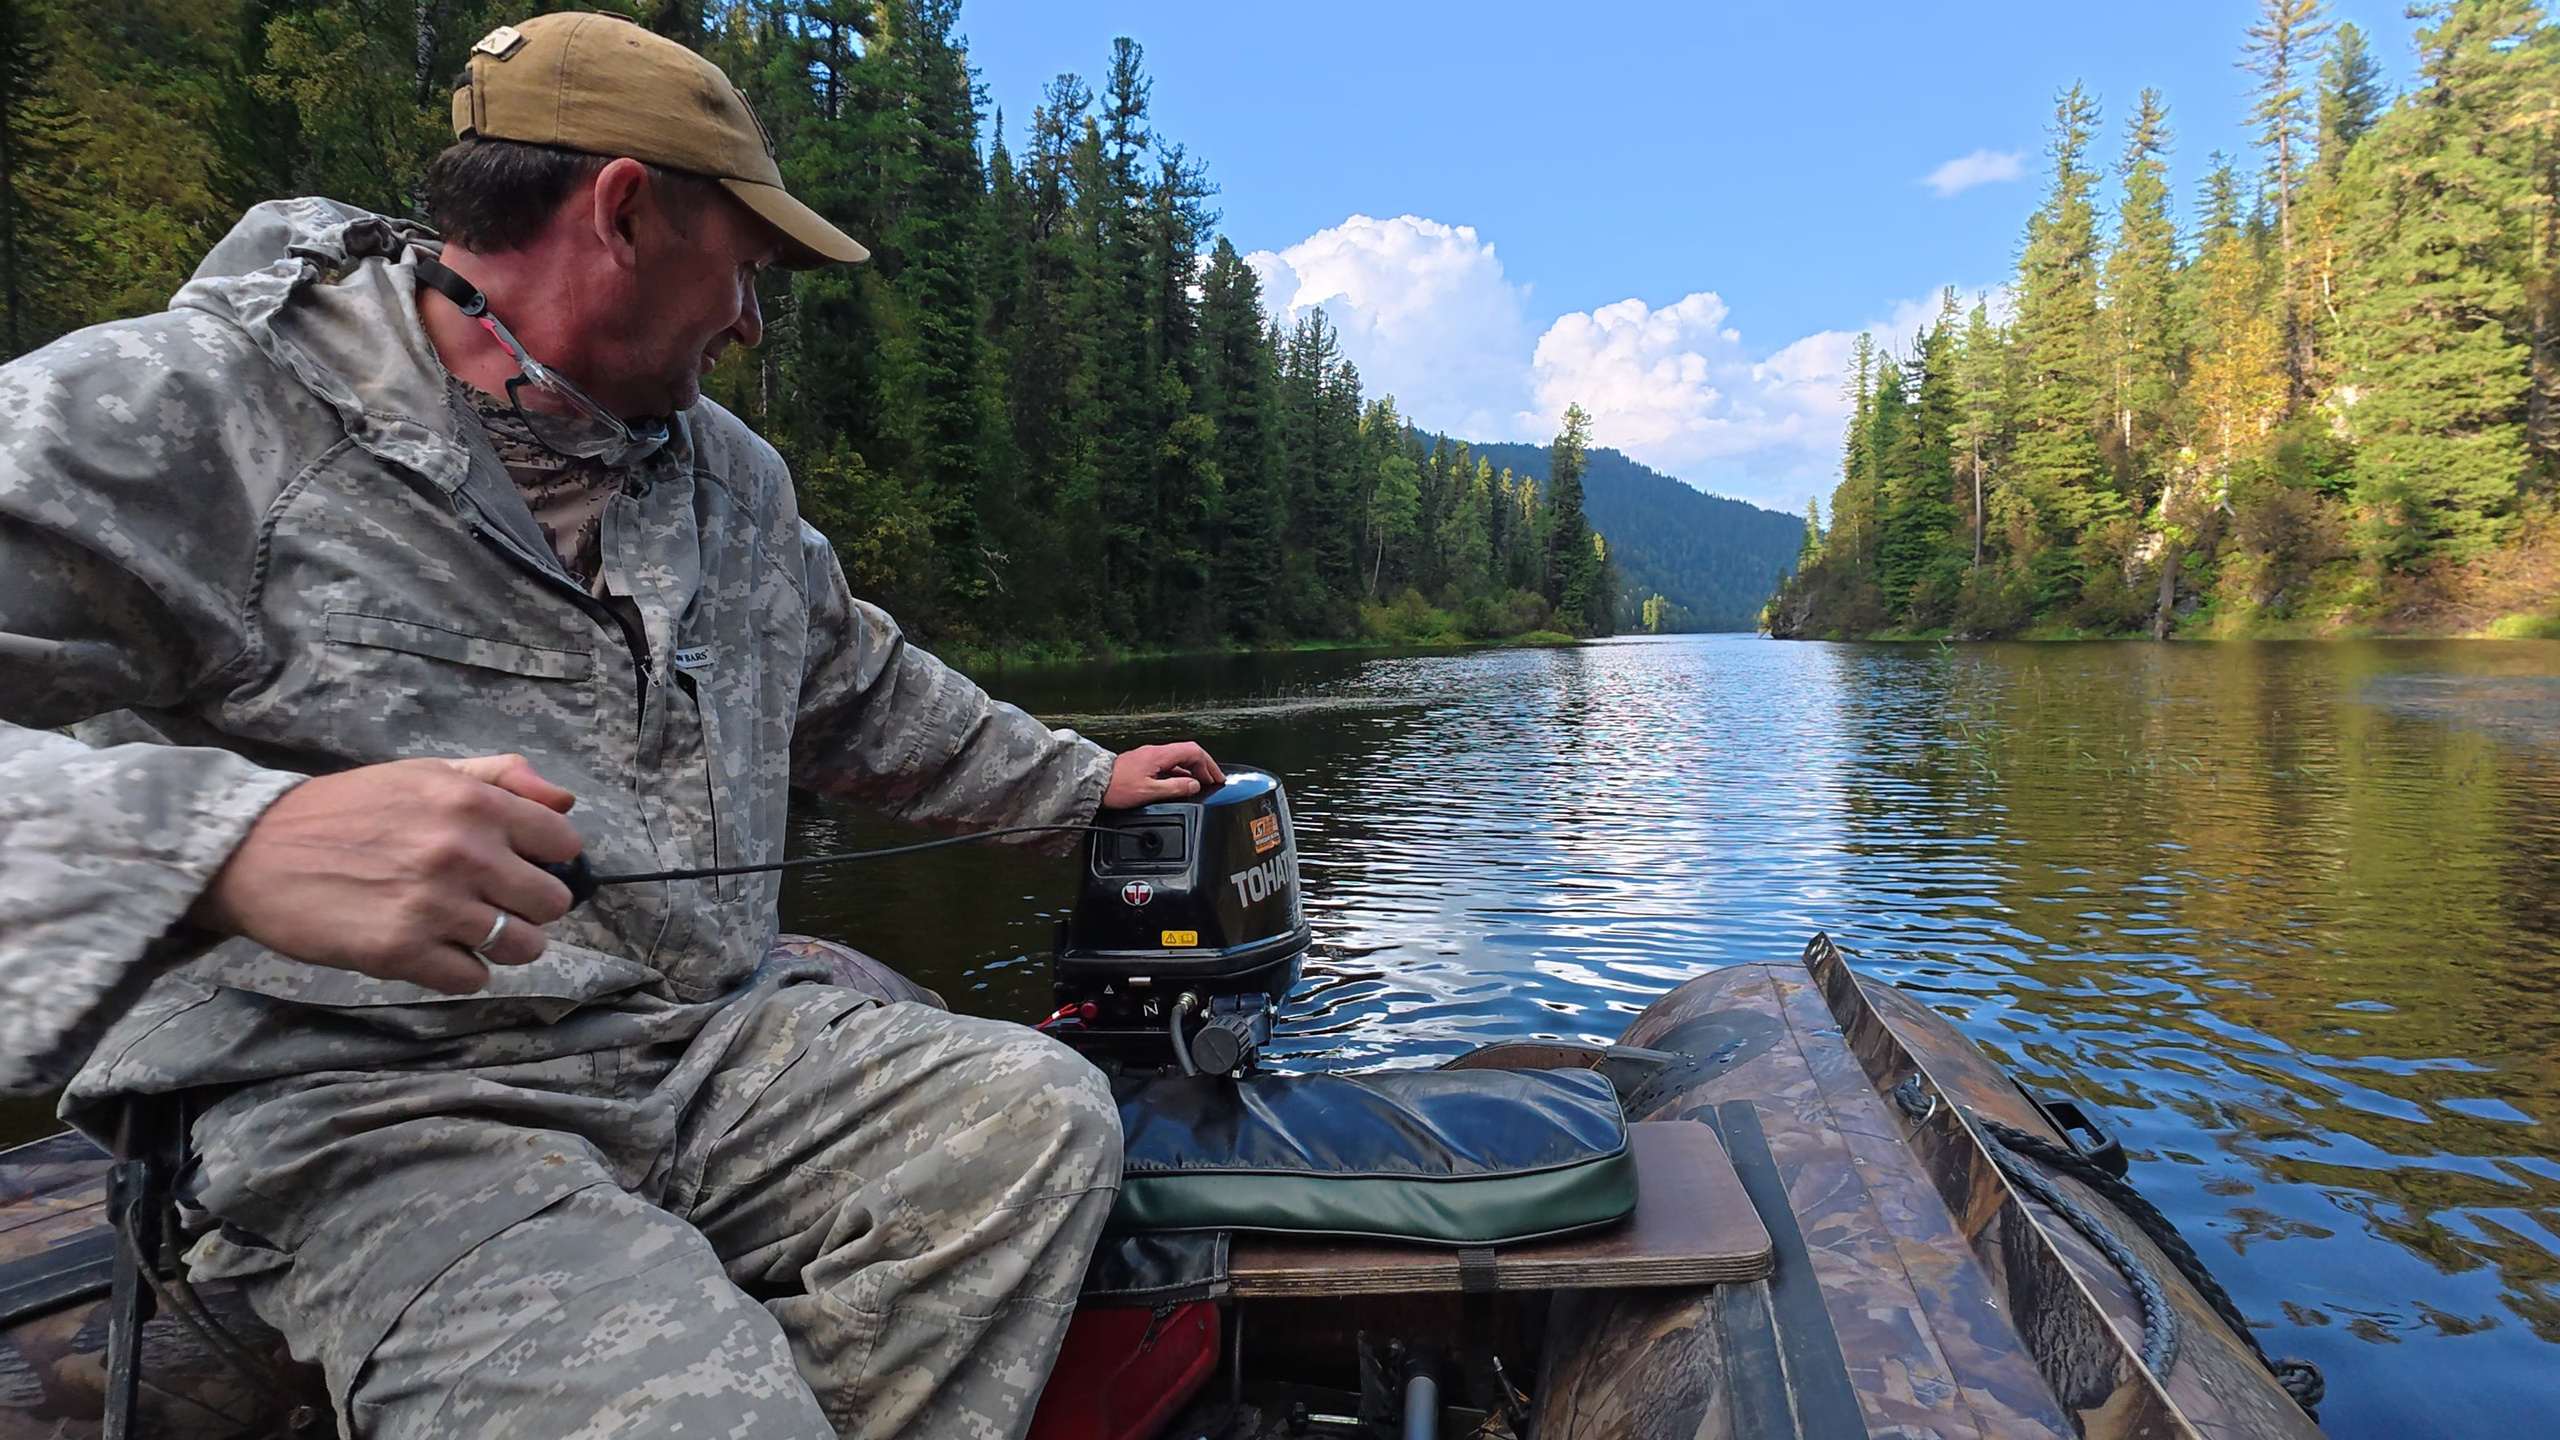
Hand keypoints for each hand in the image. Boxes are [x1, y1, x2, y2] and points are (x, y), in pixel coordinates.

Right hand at [187, 755, 582, 993]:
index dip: (550, 858)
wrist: (255, 851)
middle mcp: (462, 853)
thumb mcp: (426, 773)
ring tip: (467, 931)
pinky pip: (472, 980)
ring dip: (502, 944)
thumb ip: (501, 778)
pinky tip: (435, 952)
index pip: (564, 844)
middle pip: (552, 902)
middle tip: (495, 903)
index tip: (524, 865)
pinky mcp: (401, 952)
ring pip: (522, 946)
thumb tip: (565, 803)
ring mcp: (433, 906)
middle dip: (530, 906)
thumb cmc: (346, 811)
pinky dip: (461, 972)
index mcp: (473, 803)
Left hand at [1103, 742, 1226, 808]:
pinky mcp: (1142, 763)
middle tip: (1213, 780)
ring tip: (1200, 783)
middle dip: (1203, 766)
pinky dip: (1180, 772)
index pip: (1193, 752)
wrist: (1092, 784)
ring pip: (1178, 758)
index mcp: (1159, 755)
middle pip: (1188, 753)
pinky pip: (1168, 764)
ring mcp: (1148, 756)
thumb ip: (1175, 788)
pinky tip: (1180, 783)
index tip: (1216, 778)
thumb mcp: (1149, 792)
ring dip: (1192, 769)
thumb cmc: (1116, 788)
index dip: (1208, 764)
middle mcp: (1155, 752)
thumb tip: (1194, 785)